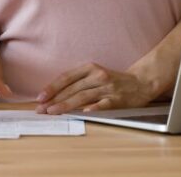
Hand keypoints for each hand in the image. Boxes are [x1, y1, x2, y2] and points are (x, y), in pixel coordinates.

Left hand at [36, 62, 157, 114]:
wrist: (141, 83)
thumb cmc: (113, 81)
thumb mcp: (95, 75)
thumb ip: (78, 83)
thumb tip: (55, 95)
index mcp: (90, 68)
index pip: (67, 77)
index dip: (52, 87)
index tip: (40, 97)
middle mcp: (97, 76)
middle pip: (72, 88)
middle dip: (54, 99)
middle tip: (41, 109)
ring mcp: (107, 88)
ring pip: (83, 96)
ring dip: (66, 105)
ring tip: (53, 111)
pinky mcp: (117, 99)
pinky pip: (104, 104)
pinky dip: (94, 108)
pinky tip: (84, 113)